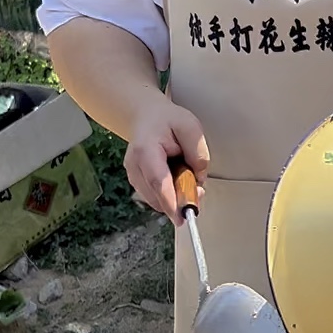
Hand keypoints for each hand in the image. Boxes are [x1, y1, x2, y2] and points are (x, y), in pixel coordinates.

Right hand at [124, 97, 208, 224]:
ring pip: (158, 200)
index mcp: (146, 149)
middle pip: (158, 196)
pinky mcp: (137, 183)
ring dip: (176, 195)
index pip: (158, 181)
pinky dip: (170, 193)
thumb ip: (199, 152)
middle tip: (197, 185)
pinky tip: (175, 177)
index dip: (171, 202)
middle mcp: (134, 165)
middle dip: (181, 199)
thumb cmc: (168, 121)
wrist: (147, 116)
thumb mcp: (191, 127)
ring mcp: (134, 176)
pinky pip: (157, 197)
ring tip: (184, 172)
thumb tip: (199, 178)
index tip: (182, 217)